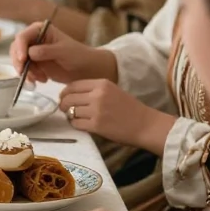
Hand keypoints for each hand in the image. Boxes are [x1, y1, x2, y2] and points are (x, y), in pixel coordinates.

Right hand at [9, 22, 117, 83]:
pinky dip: (30, 76)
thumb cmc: (77, 55)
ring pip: (18, 61)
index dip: (20, 48)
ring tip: (41, 78)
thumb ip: (46, 51)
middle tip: (24, 73)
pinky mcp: (34, 64)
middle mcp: (33, 39)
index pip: (23, 37)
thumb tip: (30, 53)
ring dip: (26, 71)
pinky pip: (24, 70)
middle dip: (19, 62)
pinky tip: (42, 80)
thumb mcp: (63, 51)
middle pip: (16, 48)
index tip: (23, 60)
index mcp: (40, 30)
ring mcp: (32, 52)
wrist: (85, 69)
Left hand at [59, 78, 174, 150]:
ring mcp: (96, 111)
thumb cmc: (130, 109)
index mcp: (102, 84)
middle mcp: (97, 95)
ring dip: (70, 115)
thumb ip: (93, 90)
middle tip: (65, 110)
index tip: (64, 98)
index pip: (73, 85)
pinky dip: (76, 125)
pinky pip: (76, 124)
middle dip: (63, 104)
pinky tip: (82, 125)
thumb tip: (70, 94)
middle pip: (68, 98)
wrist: (146, 125)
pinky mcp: (97, 126)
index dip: (65, 93)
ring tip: (76, 118)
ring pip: (70, 111)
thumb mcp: (112, 91)